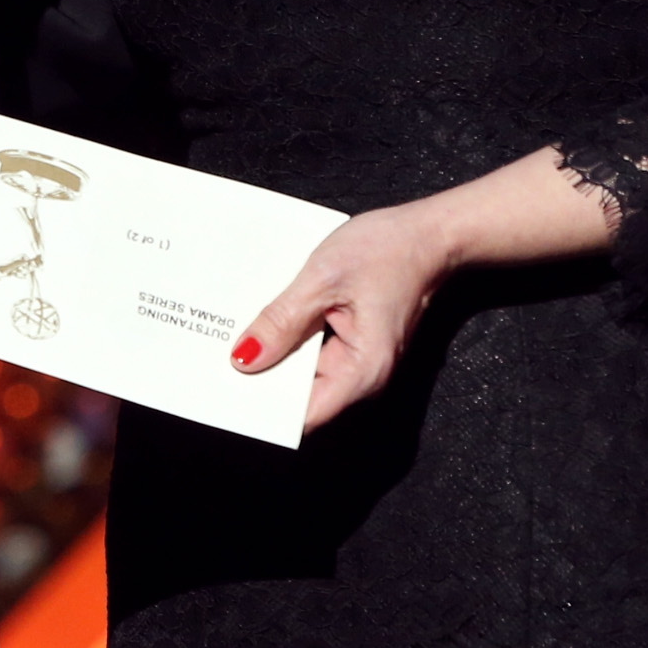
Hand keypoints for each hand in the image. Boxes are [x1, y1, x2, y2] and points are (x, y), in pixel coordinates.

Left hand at [229, 204, 453, 431]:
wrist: (429, 233)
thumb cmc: (389, 251)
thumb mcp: (323, 280)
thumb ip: (282, 322)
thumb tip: (244, 359)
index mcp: (361, 372)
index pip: (303, 414)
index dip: (264, 408)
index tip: (227, 393)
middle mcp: (363, 377)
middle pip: (300, 395)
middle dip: (262, 376)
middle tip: (217, 355)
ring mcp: (358, 360)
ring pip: (304, 371)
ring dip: (274, 353)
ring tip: (233, 333)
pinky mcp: (353, 342)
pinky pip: (313, 350)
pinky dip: (290, 337)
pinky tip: (265, 318)